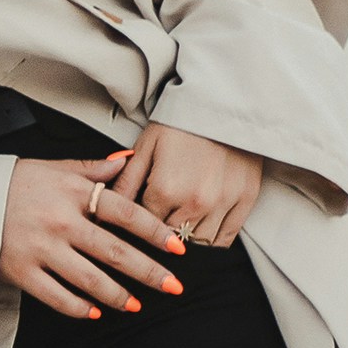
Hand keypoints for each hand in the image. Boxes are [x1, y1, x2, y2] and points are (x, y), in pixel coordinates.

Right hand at [0, 155, 192, 319]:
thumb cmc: (14, 184)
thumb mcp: (55, 168)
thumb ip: (93, 169)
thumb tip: (127, 162)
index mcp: (72, 192)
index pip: (124, 212)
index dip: (154, 231)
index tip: (177, 247)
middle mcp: (60, 222)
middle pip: (115, 251)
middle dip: (149, 272)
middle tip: (174, 286)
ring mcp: (40, 249)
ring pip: (89, 279)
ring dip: (118, 295)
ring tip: (137, 304)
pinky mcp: (21, 272)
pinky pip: (56, 296)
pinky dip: (77, 307)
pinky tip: (95, 312)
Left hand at [110, 124, 261, 248]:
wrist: (225, 101)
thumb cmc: (180, 122)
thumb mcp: (146, 146)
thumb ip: (125, 183)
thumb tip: (102, 212)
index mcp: (165, 189)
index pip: (144, 226)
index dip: (138, 227)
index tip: (136, 225)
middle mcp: (195, 202)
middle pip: (170, 240)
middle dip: (160, 238)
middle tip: (156, 232)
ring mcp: (223, 204)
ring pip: (198, 246)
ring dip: (186, 244)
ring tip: (178, 233)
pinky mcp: (245, 201)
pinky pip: (225, 239)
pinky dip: (211, 244)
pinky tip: (200, 236)